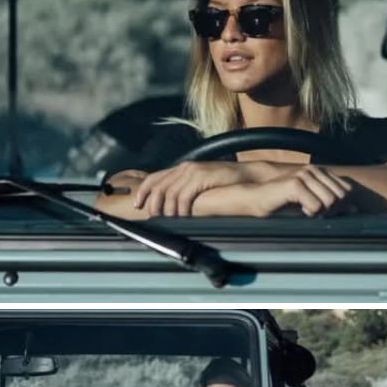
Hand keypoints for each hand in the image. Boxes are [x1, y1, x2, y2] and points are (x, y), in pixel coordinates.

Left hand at [131, 161, 267, 217]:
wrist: (248, 175)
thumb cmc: (225, 182)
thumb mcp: (200, 183)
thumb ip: (185, 189)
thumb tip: (170, 206)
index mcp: (181, 168)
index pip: (154, 177)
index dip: (143, 191)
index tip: (137, 205)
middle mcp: (184, 167)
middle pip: (158, 185)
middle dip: (152, 203)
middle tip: (154, 217)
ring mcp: (193, 171)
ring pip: (169, 192)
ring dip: (167, 209)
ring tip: (169, 219)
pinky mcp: (202, 177)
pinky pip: (184, 195)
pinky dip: (180, 207)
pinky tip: (182, 215)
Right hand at [257, 165, 355, 217]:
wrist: (256, 199)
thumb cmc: (282, 203)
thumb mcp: (311, 203)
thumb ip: (333, 203)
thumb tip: (355, 209)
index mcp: (320, 172)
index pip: (346, 190)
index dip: (338, 205)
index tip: (322, 210)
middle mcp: (314, 170)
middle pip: (340, 196)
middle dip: (330, 209)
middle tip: (312, 212)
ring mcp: (304, 175)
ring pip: (330, 201)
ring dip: (319, 212)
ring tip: (305, 210)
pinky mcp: (295, 184)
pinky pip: (316, 206)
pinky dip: (309, 213)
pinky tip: (299, 210)